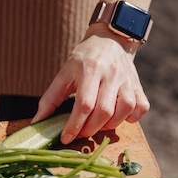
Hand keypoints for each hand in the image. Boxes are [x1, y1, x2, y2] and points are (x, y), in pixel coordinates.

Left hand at [32, 25, 149, 143]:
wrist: (111, 40)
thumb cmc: (84, 59)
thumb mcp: (64, 73)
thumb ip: (50, 98)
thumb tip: (37, 122)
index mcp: (90, 69)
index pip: (84, 103)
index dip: (75, 125)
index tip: (66, 138)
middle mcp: (111, 74)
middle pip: (104, 111)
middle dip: (90, 129)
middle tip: (81, 132)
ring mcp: (128, 80)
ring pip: (124, 110)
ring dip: (110, 125)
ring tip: (98, 125)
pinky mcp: (138, 85)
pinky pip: (141, 107)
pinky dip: (132, 118)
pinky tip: (119, 117)